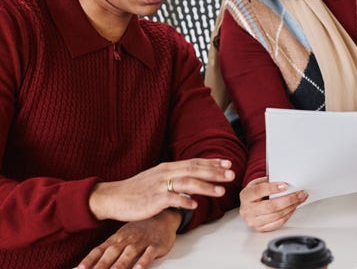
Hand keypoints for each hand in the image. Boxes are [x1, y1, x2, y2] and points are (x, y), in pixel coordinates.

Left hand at [76, 210, 179, 268]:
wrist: (163, 216)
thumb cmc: (139, 229)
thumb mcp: (122, 236)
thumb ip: (107, 250)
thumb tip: (89, 263)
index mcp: (116, 239)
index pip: (98, 251)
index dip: (87, 261)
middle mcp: (126, 240)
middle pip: (111, 254)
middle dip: (100, 266)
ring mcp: (141, 241)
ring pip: (129, 254)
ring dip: (120, 265)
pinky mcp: (156, 244)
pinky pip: (149, 254)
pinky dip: (143, 261)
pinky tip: (138, 268)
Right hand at [89, 158, 234, 221]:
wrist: (113, 197)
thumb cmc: (137, 189)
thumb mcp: (157, 178)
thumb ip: (175, 177)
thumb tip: (193, 179)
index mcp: (168, 167)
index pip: (194, 162)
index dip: (212, 162)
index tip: (228, 163)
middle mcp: (166, 172)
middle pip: (194, 169)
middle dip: (215, 172)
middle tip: (231, 174)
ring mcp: (159, 185)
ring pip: (187, 183)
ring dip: (205, 186)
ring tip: (221, 191)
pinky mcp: (153, 199)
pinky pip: (172, 199)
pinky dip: (184, 201)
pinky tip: (195, 205)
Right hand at [239, 176, 307, 231]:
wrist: (247, 205)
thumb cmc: (254, 193)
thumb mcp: (257, 183)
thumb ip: (268, 181)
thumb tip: (285, 182)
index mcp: (246, 196)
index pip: (259, 191)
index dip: (273, 188)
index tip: (286, 185)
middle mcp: (247, 210)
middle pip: (271, 206)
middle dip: (288, 199)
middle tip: (299, 193)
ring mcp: (253, 221)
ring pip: (277, 215)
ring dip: (291, 207)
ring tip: (299, 199)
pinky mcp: (261, 228)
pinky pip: (278, 223)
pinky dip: (288, 215)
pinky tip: (293, 208)